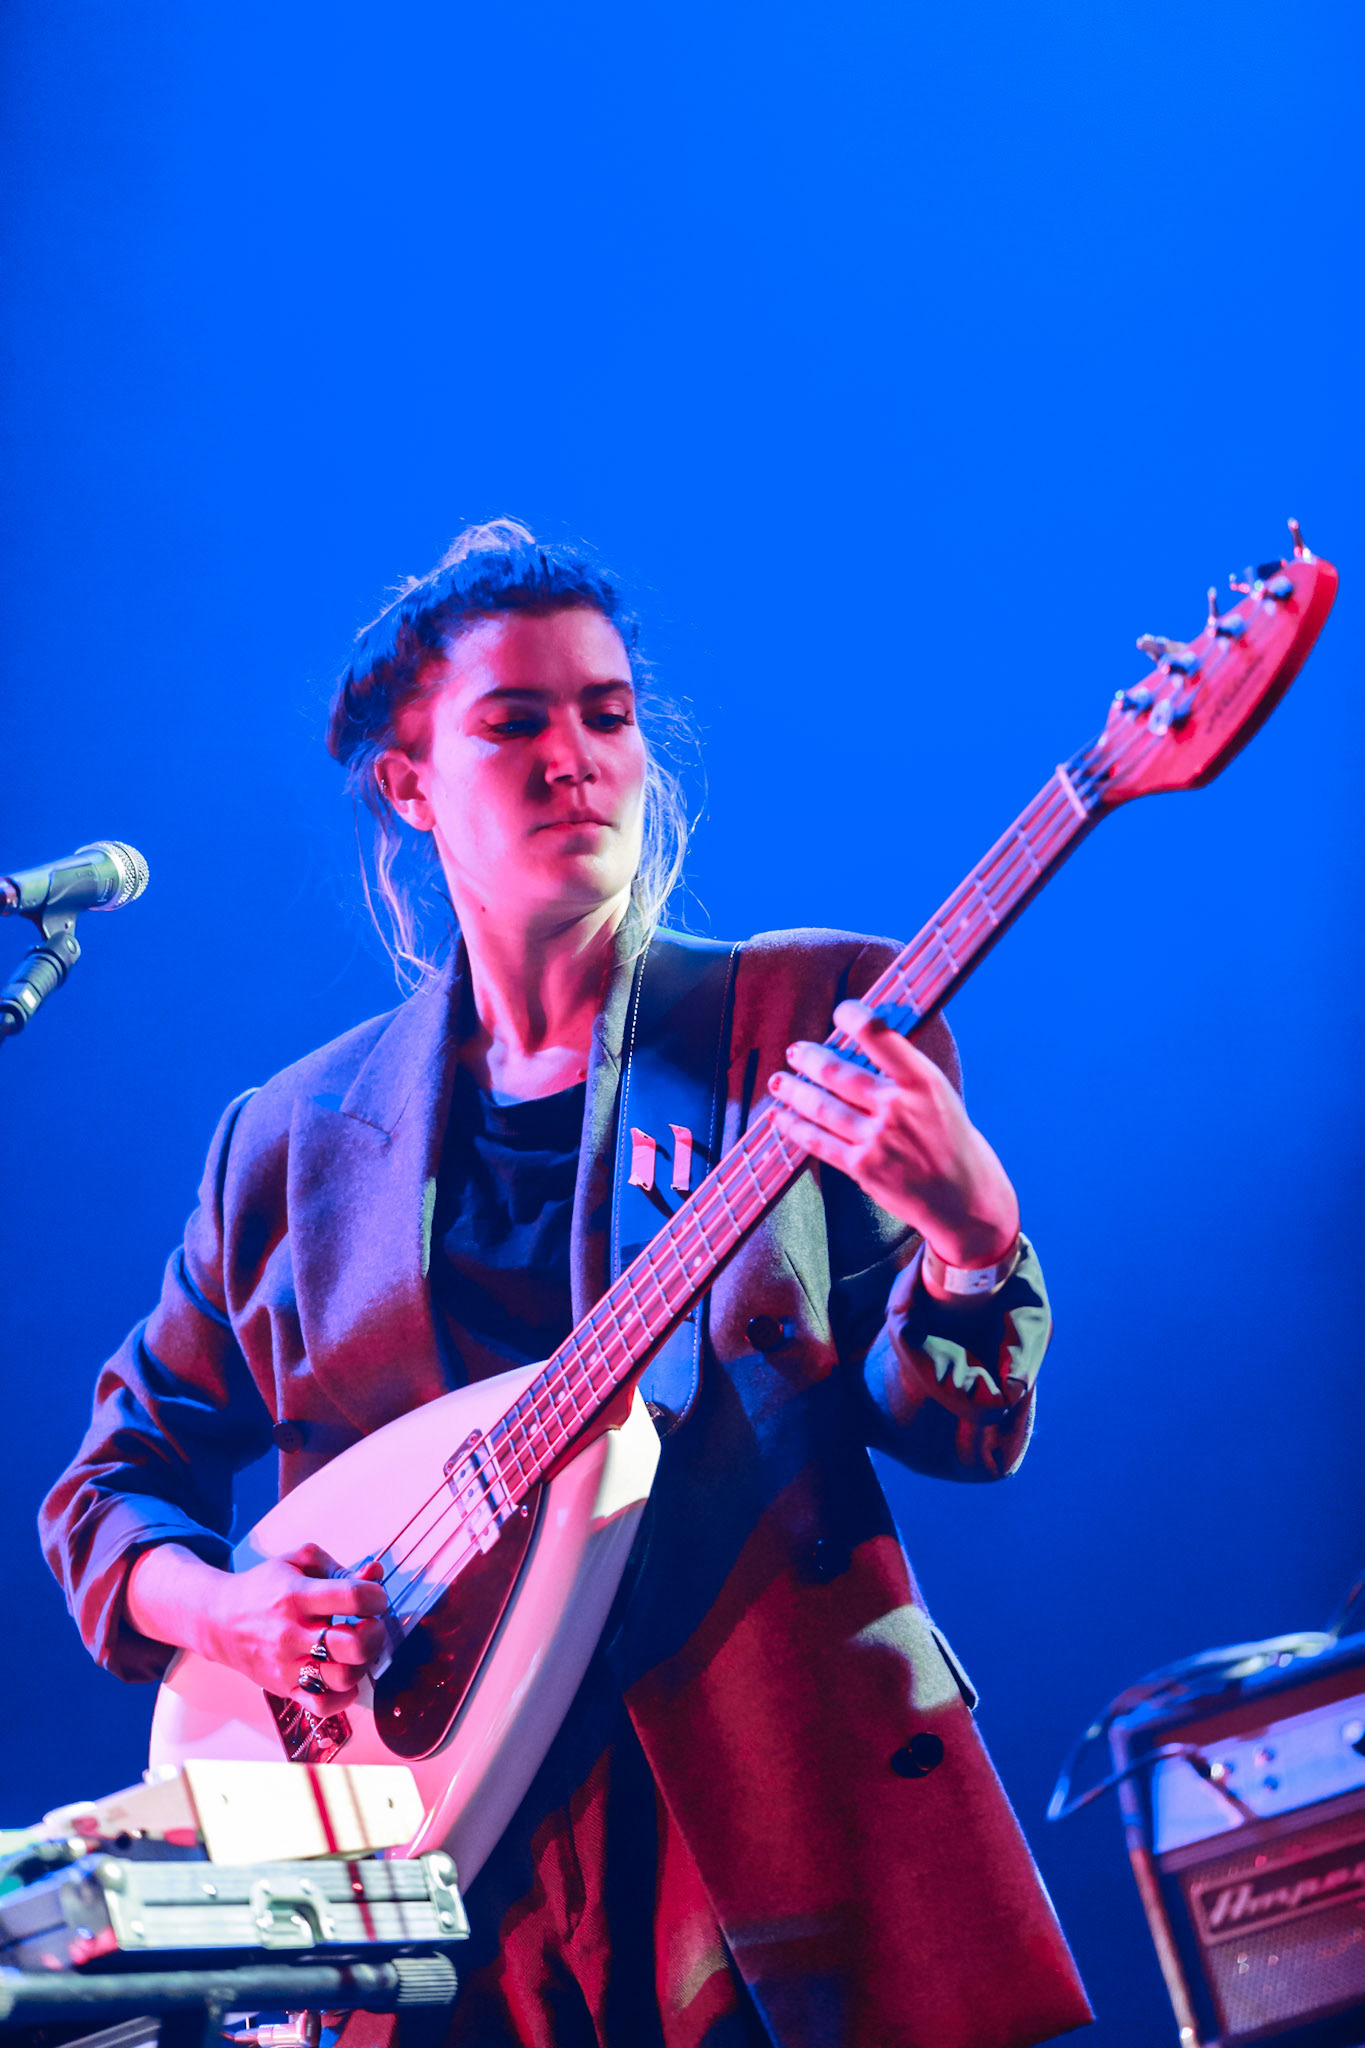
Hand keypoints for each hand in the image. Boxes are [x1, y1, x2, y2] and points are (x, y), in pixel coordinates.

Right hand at [203, 1544, 388, 1711]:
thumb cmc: (264, 1588)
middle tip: (370, 1624)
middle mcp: (292, 1634)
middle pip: (354, 1644)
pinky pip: (323, 1705)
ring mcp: (287, 1666)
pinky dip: (344, 1695)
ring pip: (343, 1677)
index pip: (353, 1596)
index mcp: (297, 1595)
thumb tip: (375, 1573)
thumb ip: (339, 1567)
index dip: (376, 1595)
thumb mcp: (297, 1561)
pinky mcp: (284, 1688)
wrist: (218, 1620)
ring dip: (362, 1663)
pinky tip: (344, 1674)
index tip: (374, 1596)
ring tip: (356, 1649)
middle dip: (375, 1632)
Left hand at [767, 999, 1019, 1273]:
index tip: (841, 1012)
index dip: (854, 1017)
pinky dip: (795, 1127)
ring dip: (793, 1091)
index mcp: (923, 1081)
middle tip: (794, 1051)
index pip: (879, 1035)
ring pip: (821, 1107)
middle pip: (838, 1073)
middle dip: (809, 1058)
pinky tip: (781, 1117)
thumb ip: (904, 1075)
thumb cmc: (952, 1143)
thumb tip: (864, 1046)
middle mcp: (898, 1107)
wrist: (965, 1202)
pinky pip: (819, 1142)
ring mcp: (878, 1139)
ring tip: (779, 1081)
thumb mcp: (940, 1097)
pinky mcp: (862, 1168)